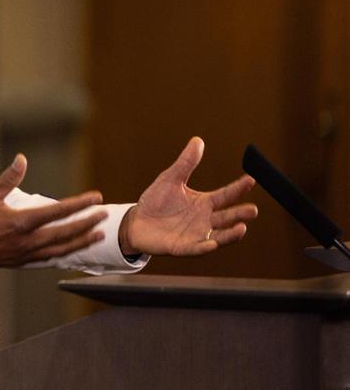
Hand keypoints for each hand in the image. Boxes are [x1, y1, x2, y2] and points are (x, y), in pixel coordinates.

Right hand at [0, 155, 107, 269]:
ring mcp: (26, 254)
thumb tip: (22, 161)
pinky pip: (50, 259)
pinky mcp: (22, 262)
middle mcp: (27, 240)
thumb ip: (8, 178)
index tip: (94, 198)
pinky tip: (72, 250)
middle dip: (87, 223)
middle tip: (102, 215)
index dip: (79, 204)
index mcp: (21, 222)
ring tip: (96, 235)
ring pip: (62, 249)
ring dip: (81, 241)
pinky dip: (65, 254)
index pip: (58, 211)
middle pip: (66, 233)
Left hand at [119, 137, 257, 256]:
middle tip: (253, 210)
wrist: (137, 221)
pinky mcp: (183, 247)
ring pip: (219, 236)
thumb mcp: (171, 179)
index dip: (238, 188)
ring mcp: (196, 235)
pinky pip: (196, 248)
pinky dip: (205, 247)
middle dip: (240, 214)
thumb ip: (186, 163)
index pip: (226, 195)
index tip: (251, 179)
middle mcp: (205, 220)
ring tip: (242, 229)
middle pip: (227, 217)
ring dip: (231, 234)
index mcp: (205, 203)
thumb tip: (198, 140)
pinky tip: (212, 243)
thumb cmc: (156, 201)